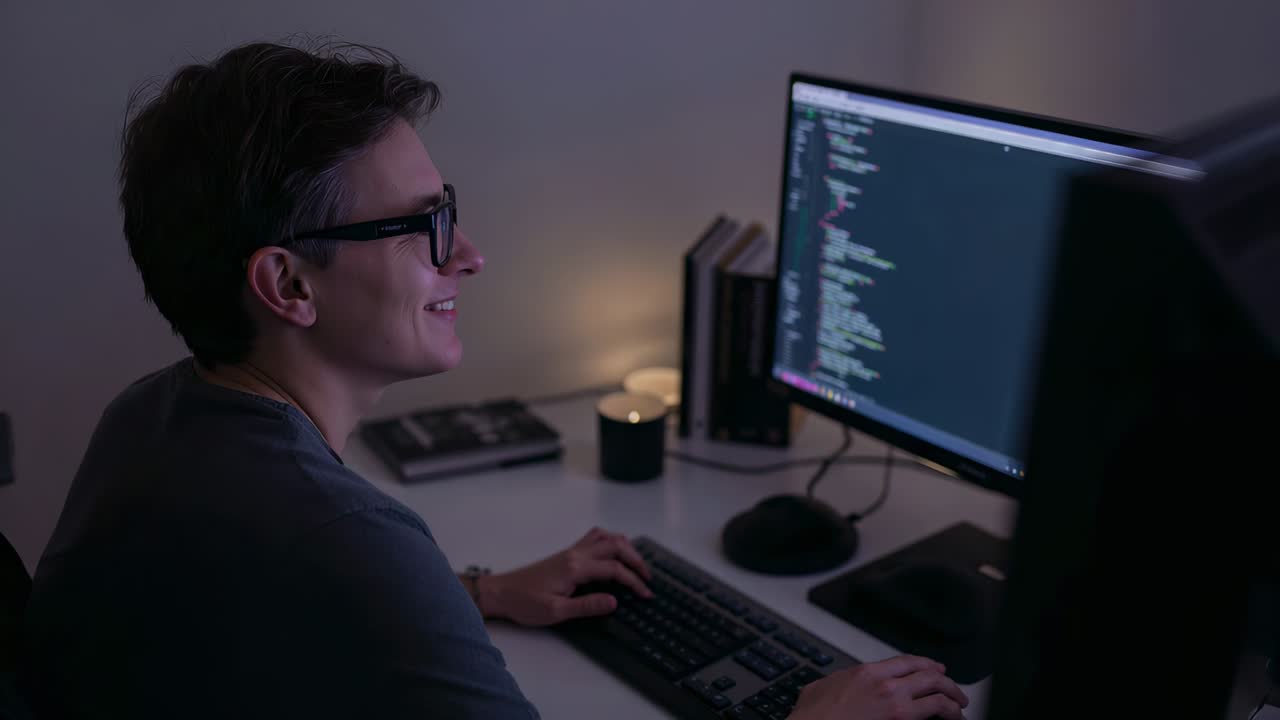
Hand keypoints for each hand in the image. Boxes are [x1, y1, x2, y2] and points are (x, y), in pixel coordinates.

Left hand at [480, 527, 652, 626]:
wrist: (501, 592)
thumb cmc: (524, 603)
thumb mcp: (556, 611)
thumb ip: (587, 606)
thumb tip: (614, 601)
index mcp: (575, 567)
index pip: (614, 569)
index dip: (633, 580)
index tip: (645, 593)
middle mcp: (575, 554)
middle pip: (615, 545)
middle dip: (635, 559)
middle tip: (647, 577)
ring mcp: (570, 551)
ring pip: (605, 536)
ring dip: (624, 546)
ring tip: (635, 563)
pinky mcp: (566, 554)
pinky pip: (594, 538)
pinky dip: (610, 542)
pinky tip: (613, 554)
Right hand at [790, 655, 968, 719]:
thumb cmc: (813, 717)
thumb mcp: (823, 687)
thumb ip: (841, 681)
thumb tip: (841, 683)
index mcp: (867, 673)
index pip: (907, 662)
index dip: (927, 664)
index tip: (935, 669)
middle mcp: (886, 684)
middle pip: (929, 674)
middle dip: (947, 682)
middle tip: (955, 691)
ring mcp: (896, 704)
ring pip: (937, 693)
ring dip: (953, 700)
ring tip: (960, 707)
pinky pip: (933, 714)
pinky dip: (947, 715)